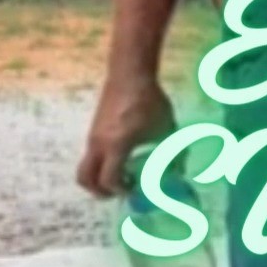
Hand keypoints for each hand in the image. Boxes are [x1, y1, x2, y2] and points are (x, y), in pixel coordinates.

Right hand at [76, 75, 175, 198]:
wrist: (129, 74)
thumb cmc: (149, 102)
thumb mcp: (166, 129)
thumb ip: (174, 153)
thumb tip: (180, 173)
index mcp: (116, 146)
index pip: (109, 180)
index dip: (121, 191)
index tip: (135, 189)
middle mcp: (98, 144)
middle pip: (85, 179)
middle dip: (100, 192)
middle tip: (119, 192)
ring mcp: (92, 137)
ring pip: (85, 167)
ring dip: (98, 178)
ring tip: (121, 176)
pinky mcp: (93, 131)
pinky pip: (90, 156)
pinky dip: (100, 165)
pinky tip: (121, 158)